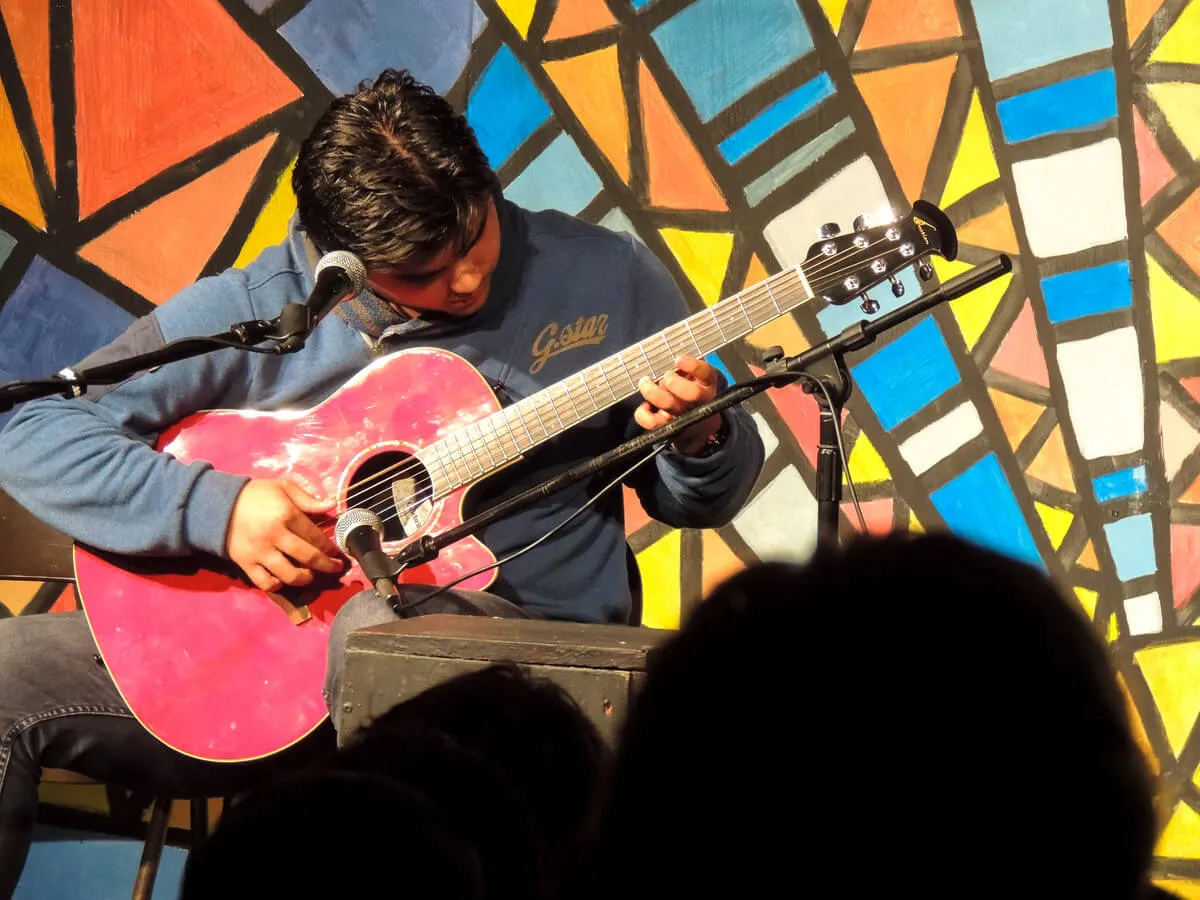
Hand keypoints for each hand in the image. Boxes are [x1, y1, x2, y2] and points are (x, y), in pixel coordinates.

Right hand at [226, 479, 343, 591]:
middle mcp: (274, 536)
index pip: (315, 536)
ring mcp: (260, 552)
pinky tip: (285, 579)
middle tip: (336, 568)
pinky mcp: (246, 564)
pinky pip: (266, 583)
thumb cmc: (255, 495)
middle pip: (308, 557)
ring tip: (311, 575)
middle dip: (327, 565)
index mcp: (286, 514)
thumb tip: (332, 505)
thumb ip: (308, 499)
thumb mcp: (283, 488)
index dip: (330, 546)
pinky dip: (279, 585)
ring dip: (306, 578)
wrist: (217, 505)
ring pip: (289, 575)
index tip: (337, 551)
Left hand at [635, 355, 721, 453]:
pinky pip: (653, 423)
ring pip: (670, 406)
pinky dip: (643, 414)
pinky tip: (645, 406)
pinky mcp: (668, 427)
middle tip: (666, 377)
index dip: (693, 366)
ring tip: (645, 382)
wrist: (694, 423)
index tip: (678, 360)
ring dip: (654, 393)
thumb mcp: (692, 376)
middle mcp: (698, 401)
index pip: (706, 372)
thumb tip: (664, 362)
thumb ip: (683, 368)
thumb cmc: (688, 390)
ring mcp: (683, 415)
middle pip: (692, 393)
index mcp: (706, 384)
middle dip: (675, 382)